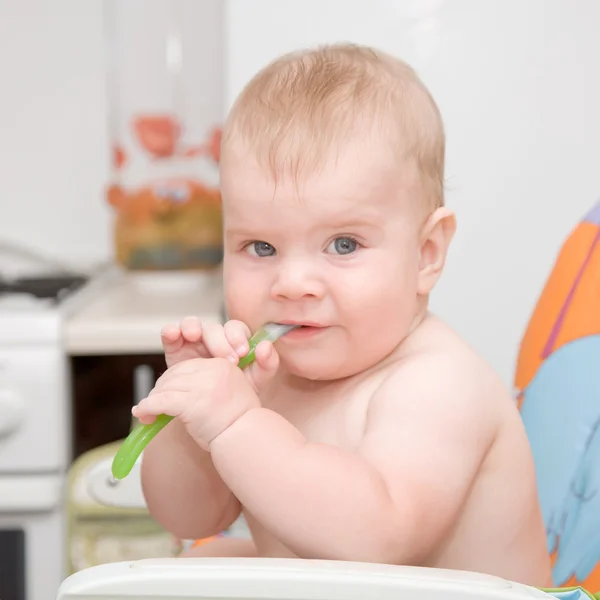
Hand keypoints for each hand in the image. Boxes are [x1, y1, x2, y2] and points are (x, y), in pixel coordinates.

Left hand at [132, 357, 258, 449]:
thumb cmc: (237, 424)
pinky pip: (160, 401)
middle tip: (151, 405)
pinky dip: (146, 407)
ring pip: (165, 387)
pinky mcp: (191, 402)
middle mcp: (212, 370)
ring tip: (145, 414)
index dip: (172, 380)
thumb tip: (174, 389)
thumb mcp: (227, 394)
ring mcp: (202, 385)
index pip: (187, 366)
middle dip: (160, 389)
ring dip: (151, 401)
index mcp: (222, 365)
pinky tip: (142, 414)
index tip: (164, 393)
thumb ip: (207, 384)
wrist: (246, 440)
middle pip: (174, 374)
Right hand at [161, 317, 278, 392]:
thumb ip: (267, 364)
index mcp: (233, 341)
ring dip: (193, 327)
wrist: (213, 413)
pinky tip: (173, 334)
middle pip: (214, 328)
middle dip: (220, 341)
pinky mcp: (174, 349)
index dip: (238, 337)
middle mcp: (213, 339)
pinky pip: (170, 334)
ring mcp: (193, 342)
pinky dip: (171, 331)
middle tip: (227, 360)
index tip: (243, 353)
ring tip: (194, 337)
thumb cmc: (235, 392)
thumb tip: (266, 346)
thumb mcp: (255, 381)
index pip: (235, 329)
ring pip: (191, 324)